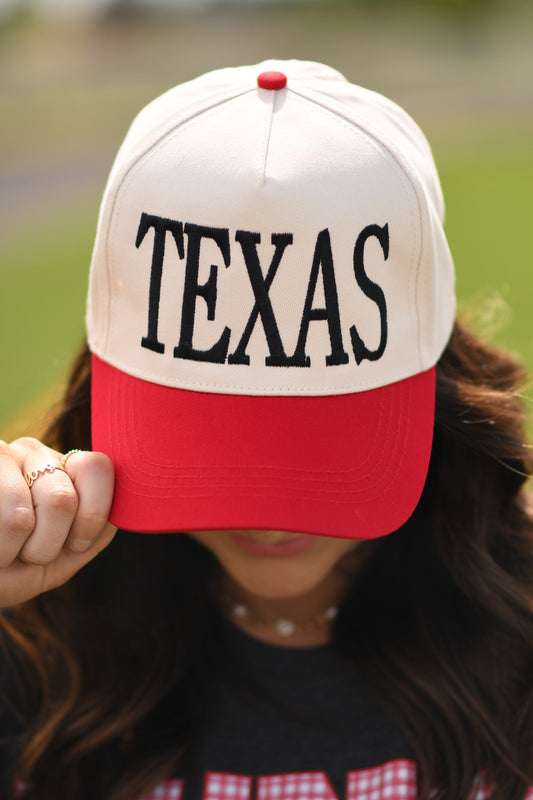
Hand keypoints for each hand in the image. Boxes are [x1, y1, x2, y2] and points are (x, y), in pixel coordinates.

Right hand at [0, 438, 115, 607]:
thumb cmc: (12, 570)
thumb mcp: (63, 557)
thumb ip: (97, 531)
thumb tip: (123, 507)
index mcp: (65, 469)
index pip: (98, 466)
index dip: (93, 514)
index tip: (77, 543)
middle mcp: (33, 453)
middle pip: (63, 500)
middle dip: (47, 545)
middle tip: (27, 551)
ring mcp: (0, 455)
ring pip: (22, 515)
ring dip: (15, 551)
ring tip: (2, 549)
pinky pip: (6, 520)